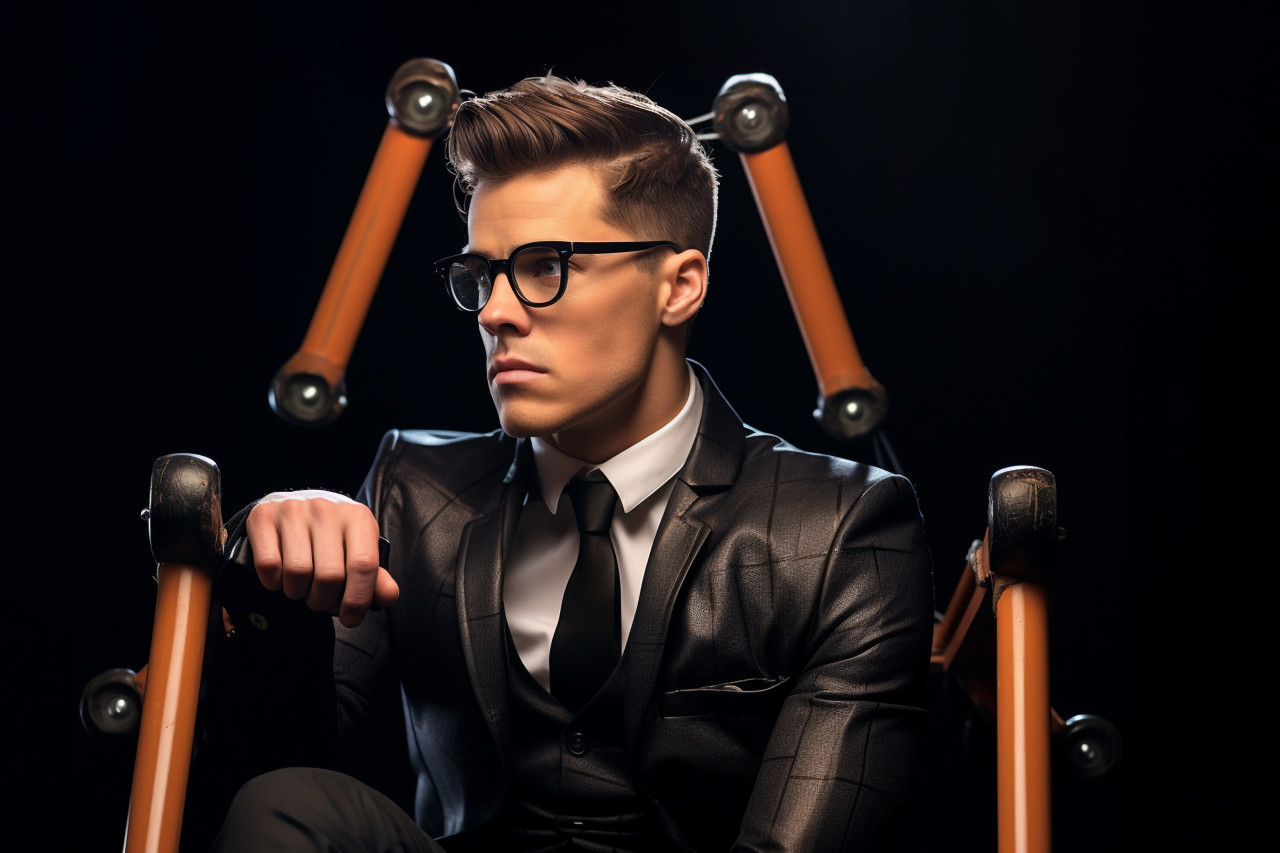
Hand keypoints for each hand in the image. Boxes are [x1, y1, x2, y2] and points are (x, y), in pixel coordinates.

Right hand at [244, 490, 399, 627]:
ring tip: (301, 587)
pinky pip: (268, 566)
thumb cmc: (331, 541)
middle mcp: (326, 509)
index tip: (350, 619)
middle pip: (329, 575)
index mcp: (358, 517)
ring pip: (297, 572)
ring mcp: (293, 510)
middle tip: (319, 600)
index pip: (364, 565)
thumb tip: (389, 595)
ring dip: (297, 593)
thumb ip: (374, 578)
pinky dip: (273, 582)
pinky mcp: (263, 516)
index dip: (358, 599)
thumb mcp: (357, 554)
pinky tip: (280, 577)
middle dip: (324, 601)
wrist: (293, 514)